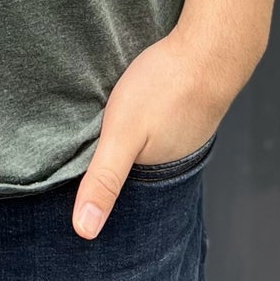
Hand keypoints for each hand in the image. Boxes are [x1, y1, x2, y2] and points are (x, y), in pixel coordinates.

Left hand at [70, 27, 242, 239]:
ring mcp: (182, 132)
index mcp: (155, 172)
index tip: (67, 172)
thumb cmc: (165, 88)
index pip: (117, 187)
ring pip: (146, 140)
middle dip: (111, 158)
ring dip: (130, 133)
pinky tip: (138, 101)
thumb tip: (84, 232)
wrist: (212, 48)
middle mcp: (172, 157)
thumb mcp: (123, 134)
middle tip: (83, 140)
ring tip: (106, 121)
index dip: (95, 179)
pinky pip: (159, 119)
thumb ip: (104, 179)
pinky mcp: (185, 108)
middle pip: (132, 164)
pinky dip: (146, 115)